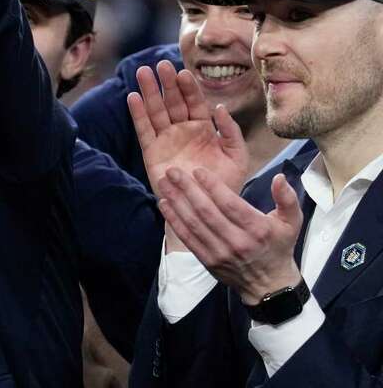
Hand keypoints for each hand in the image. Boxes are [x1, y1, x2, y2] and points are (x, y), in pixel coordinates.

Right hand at [127, 61, 248, 250]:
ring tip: (143, 72)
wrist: (207, 210)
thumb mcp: (238, 157)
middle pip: (173, 101)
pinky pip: (144, 130)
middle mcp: (183, 130)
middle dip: (167, 83)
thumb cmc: (225, 184)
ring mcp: (167, 140)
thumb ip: (232, 132)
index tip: (183, 73)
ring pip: (156, 111)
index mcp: (204, 128)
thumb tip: (219, 107)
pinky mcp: (152, 153)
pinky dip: (138, 114)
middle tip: (161, 65)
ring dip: (149, 91)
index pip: (195, 102)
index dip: (189, 88)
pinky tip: (133, 97)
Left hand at [159, 169, 303, 304]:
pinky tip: (164, 204)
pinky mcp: (207, 260)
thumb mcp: (291, 222)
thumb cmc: (278, 246)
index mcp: (257, 229)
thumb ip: (287, 198)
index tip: (197, 170)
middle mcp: (237, 241)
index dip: (212, 186)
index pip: (230, 204)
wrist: (269, 285)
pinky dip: (174, 220)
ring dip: (176, 201)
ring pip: (194, 223)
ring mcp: (220, 252)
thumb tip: (279, 177)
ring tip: (164, 182)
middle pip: (207, 211)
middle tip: (173, 170)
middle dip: (187, 188)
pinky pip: (187, 238)